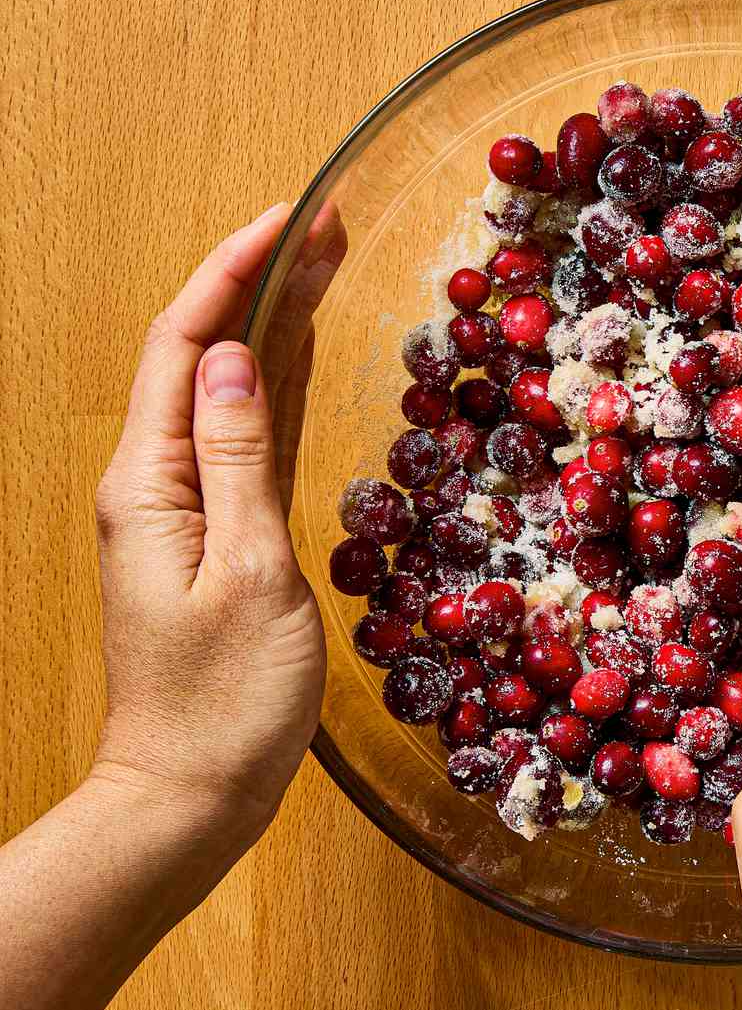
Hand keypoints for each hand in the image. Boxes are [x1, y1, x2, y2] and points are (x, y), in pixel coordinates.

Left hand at [91, 203, 332, 846]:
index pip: (182, 346)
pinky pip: (244, 439)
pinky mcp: (217, 535)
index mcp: (149, 482)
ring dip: (271, 327)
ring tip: (323, 266)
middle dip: (257, 283)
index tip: (287, 217)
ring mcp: (183, 509)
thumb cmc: (223, 696)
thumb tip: (228, 357)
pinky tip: (305, 358)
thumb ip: (236, 458)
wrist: (192, 792)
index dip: (231, 272)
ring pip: (227, 392)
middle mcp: (155, 483)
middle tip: (323, 226)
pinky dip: (277, 389)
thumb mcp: (247, 571)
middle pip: (201, 355)